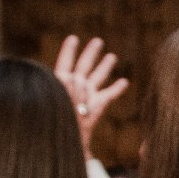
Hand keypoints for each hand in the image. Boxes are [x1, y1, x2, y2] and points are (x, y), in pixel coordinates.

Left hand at [53, 36, 127, 153]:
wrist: (65, 139)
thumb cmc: (55, 117)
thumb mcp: (54, 97)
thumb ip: (62, 87)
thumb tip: (68, 77)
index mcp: (62, 81)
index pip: (65, 61)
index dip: (69, 50)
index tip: (73, 38)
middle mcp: (76, 86)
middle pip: (85, 64)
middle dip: (91, 53)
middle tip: (97, 41)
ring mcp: (88, 95)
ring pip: (99, 76)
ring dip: (105, 65)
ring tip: (111, 56)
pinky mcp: (99, 106)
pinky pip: (110, 94)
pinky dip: (117, 88)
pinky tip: (124, 82)